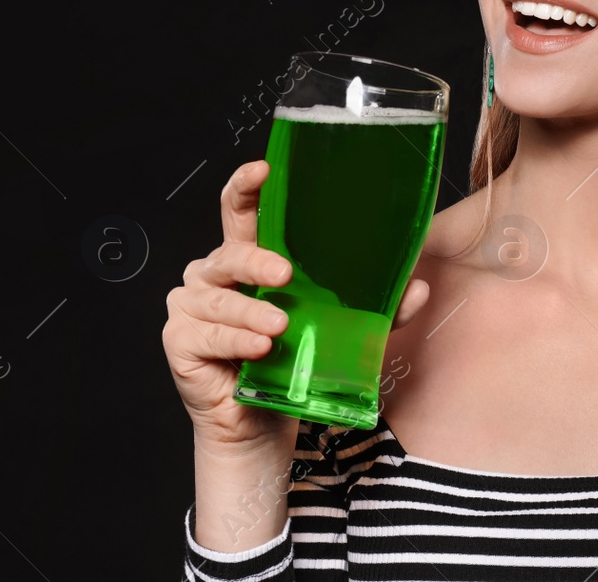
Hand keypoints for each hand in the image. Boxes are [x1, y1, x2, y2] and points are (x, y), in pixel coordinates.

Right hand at [162, 160, 432, 450]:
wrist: (259, 427)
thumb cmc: (289, 366)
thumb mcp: (337, 331)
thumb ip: (374, 310)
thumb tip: (417, 289)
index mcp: (246, 258)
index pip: (239, 210)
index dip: (246, 186)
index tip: (263, 170)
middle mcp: (213, 274)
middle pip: (229, 251)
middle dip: (256, 259)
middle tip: (284, 274)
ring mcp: (192, 306)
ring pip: (220, 297)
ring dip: (251, 312)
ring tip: (279, 326)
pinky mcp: (180, 341)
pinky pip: (208, 334)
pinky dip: (235, 340)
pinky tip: (258, 347)